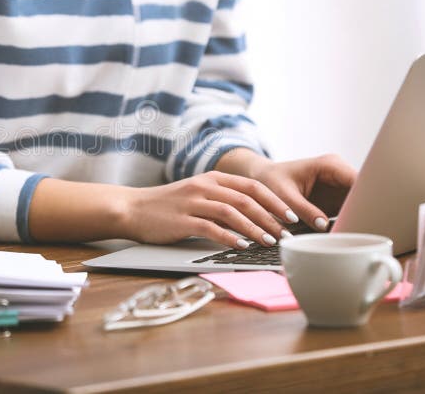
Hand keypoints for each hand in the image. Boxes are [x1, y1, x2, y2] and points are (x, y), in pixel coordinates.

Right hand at [121, 171, 294, 248]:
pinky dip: (229, 237)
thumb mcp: (197, 196)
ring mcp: (193, 202)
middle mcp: (204, 187)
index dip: (275, 200)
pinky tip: (242, 246)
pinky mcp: (182, 220)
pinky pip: (211, 228)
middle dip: (271, 217)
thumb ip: (222, 202)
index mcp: (212, 179)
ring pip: (232, 213)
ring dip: (254, 228)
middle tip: (287, 232)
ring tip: (269, 242)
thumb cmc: (167, 206)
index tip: (292, 215)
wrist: (132, 208)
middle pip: (246, 199)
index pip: (252, 186)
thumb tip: (254, 218)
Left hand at [224, 150, 357, 230]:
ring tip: (358, 235)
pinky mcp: (337, 200)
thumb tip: (325, 226)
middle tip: (365, 230)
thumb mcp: (284, 194)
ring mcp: (340, 187)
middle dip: (365, 210)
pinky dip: (350, 222)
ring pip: (359, 204)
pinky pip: (350, 211)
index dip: (366, 197)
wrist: (263, 178)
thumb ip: (304, 209)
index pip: (357, 180)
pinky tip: (348, 234)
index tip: (367, 215)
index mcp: (329, 165)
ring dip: (359, 218)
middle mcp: (339, 174)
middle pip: (363, 192)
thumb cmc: (271, 180)